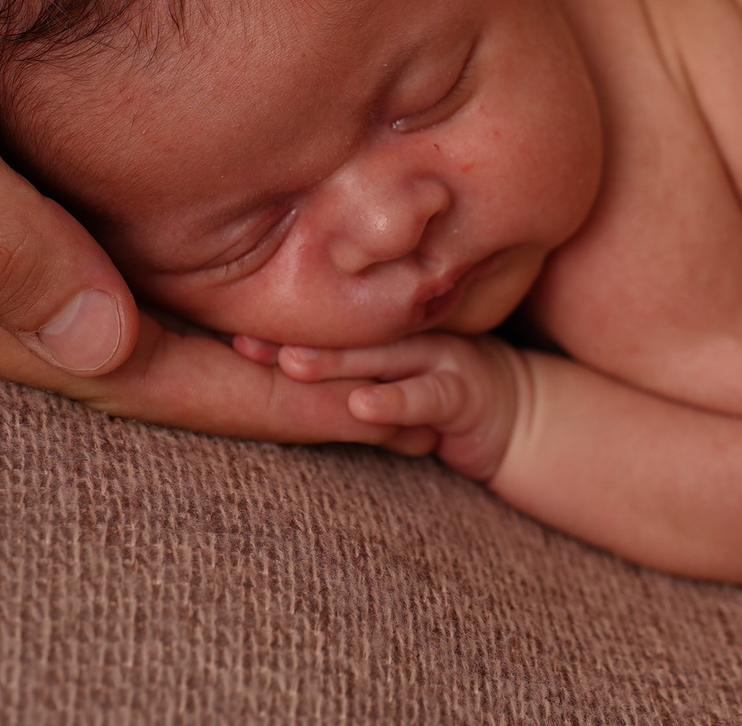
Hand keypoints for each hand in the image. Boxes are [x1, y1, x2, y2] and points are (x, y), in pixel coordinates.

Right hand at [0, 0, 415, 443]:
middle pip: (154, 363)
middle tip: (415, 381)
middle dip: (279, 382)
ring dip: (250, 329)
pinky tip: (266, 234)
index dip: (263, 399)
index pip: (138, 379)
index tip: (383, 408)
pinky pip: (118, 249)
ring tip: (370, 330)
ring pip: (143, 313)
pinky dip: (202, 263)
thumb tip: (104, 341)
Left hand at [249, 333, 526, 478]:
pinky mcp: (463, 395)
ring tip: (290, 365)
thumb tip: (274, 364)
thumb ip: (346, 366)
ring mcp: (438, 360)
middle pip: (345, 336)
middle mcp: (409, 337)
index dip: (281, 327)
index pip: (330, 325)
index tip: (226, 329)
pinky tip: (362, 406)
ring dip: (336, 363)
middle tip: (240, 340)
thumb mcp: (391, 376)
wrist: (515, 416)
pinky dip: (394, 402)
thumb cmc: (438, 394)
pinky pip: (426, 397)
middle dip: (292, 339)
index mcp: (386, 331)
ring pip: (381, 360)